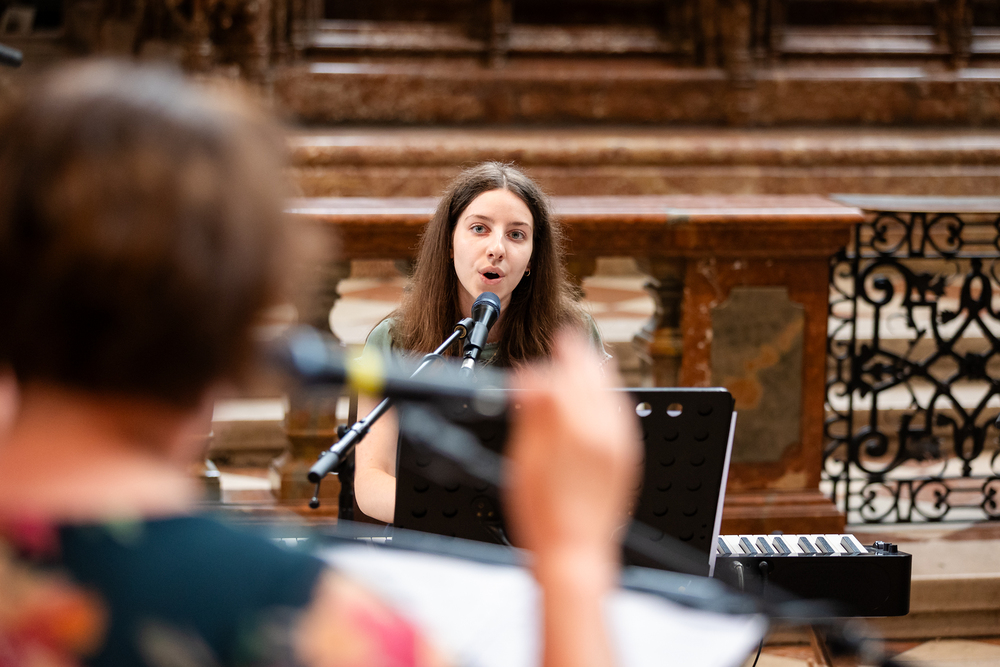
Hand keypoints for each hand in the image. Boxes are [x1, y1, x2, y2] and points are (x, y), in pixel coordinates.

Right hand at [504, 330, 641, 577]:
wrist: (576, 552)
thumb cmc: (543, 515)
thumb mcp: (524, 460)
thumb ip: (533, 414)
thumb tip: (532, 379)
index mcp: (575, 429)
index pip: (564, 378)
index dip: (549, 364)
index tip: (539, 357)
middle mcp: (604, 432)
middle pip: (595, 378)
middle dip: (580, 354)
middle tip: (567, 338)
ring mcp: (620, 446)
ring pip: (613, 394)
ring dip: (598, 372)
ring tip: (586, 358)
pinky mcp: (627, 459)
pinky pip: (624, 415)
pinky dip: (611, 397)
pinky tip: (603, 396)